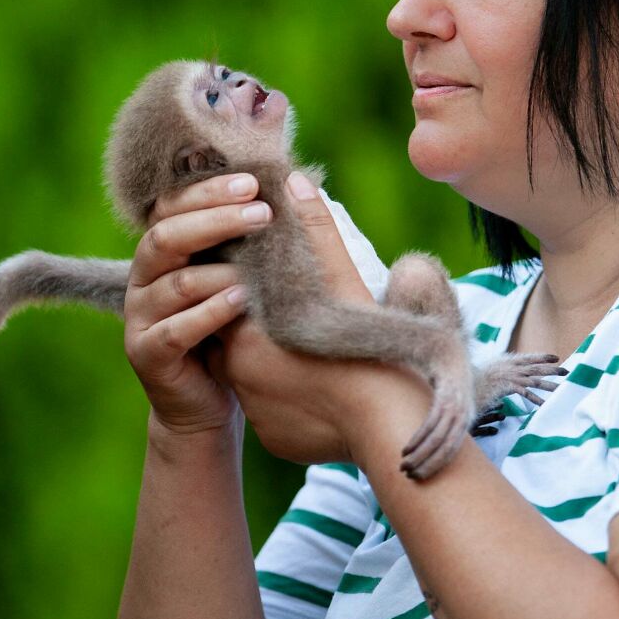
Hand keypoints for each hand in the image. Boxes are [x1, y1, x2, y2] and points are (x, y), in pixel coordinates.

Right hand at [123, 172, 272, 436]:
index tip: (252, 182)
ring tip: (258, 262)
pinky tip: (241, 301)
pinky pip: (175, 329)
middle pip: (166, 234)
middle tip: (261, 212)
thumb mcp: (237, 275)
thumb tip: (286, 182)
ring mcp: (139, 316)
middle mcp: (144, 276)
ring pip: (174, 282)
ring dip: (218, 269)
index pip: (172, 205)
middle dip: (215, 219)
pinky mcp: (146, 354)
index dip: (208, 190)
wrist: (206, 399)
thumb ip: (243, 236)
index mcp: (162, 249)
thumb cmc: (229, 326)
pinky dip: (210, 312)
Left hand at [213, 172, 426, 467]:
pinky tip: (320, 389)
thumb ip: (315, 231)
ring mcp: (254, 409)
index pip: (228, 294)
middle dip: (259, 322)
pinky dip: (289, 399)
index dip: (252, 284)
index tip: (281, 280)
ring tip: (313, 350)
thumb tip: (295, 180)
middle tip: (298, 315)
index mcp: (246, 327)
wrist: (390, 428)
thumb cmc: (369, 349)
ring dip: (273, 361)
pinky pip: (272, 411)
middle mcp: (237, 370)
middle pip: (236, 333)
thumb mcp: (343, 281)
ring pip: (252, 374)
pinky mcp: (272, 438)